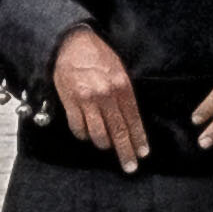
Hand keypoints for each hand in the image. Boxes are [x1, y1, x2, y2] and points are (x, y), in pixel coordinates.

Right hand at [50, 26, 147, 172]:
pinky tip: (87, 135)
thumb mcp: (119, 70)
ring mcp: (86, 101)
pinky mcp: (70, 103)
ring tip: (107, 147)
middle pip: (118, 132)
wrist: (71, 43)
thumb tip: (131, 119)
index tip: (142, 153)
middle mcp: (105, 96)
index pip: (133, 120)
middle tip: (130, 167)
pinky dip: (83, 135)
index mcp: (122, 86)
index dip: (138, 139)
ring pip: (98, 134)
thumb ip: (125, 94)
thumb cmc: (98, 55)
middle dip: (125, 152)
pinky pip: (78, 128)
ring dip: (104, 145)